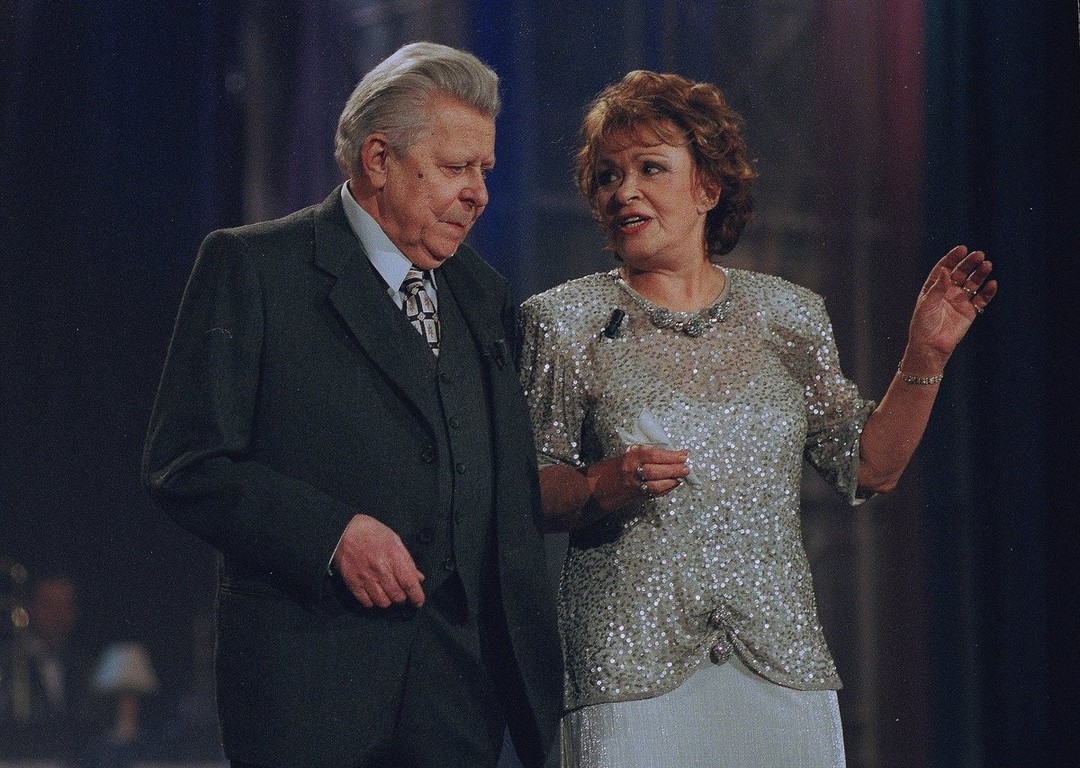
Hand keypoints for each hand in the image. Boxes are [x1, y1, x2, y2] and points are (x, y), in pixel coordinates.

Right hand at [332, 514, 425, 608]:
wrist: (346, 531)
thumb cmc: (373, 534)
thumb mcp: (395, 541)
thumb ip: (407, 562)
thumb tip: (418, 578)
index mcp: (394, 557)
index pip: (409, 583)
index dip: (417, 596)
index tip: (418, 601)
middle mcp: (380, 569)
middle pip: (397, 596)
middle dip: (402, 597)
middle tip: (400, 591)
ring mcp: (366, 577)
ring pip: (382, 602)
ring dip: (388, 600)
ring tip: (387, 592)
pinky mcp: (353, 582)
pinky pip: (366, 602)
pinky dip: (372, 601)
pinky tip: (374, 593)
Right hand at [622, 444, 690, 498]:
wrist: (609, 481)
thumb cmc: (626, 464)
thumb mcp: (635, 452)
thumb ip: (655, 452)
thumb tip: (679, 452)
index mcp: (631, 456)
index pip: (652, 455)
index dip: (669, 456)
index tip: (683, 455)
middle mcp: (631, 470)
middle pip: (653, 471)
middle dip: (673, 469)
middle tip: (686, 468)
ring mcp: (635, 484)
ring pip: (655, 485)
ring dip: (671, 480)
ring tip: (682, 475)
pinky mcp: (639, 495)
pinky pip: (655, 493)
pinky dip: (668, 488)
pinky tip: (675, 482)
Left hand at [904, 245, 997, 372]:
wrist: (931, 346)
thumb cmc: (923, 324)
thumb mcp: (927, 304)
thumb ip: (938, 287)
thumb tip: (945, 270)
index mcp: (934, 287)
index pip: (944, 268)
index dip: (953, 258)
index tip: (962, 249)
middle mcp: (948, 291)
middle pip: (961, 273)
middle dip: (970, 263)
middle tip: (979, 255)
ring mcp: (960, 301)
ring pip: (973, 283)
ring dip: (980, 274)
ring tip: (987, 265)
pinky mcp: (970, 312)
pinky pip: (981, 299)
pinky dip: (988, 292)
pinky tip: (992, 284)